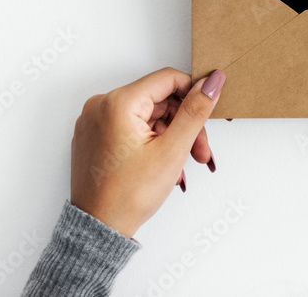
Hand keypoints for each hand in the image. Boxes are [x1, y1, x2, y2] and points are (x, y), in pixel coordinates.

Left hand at [69, 68, 226, 237]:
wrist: (99, 228)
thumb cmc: (128, 195)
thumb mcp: (173, 149)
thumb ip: (195, 110)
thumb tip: (212, 81)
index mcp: (118, 102)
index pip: (168, 79)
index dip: (194, 95)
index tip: (208, 113)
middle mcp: (101, 105)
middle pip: (159, 101)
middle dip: (184, 125)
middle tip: (200, 151)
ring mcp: (95, 121)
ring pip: (148, 116)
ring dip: (171, 136)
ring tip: (183, 164)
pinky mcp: (94, 136)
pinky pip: (132, 127)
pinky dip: (152, 141)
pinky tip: (164, 162)